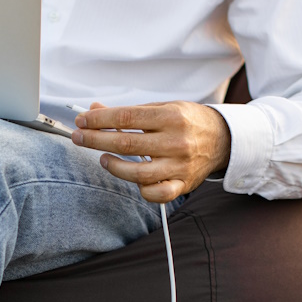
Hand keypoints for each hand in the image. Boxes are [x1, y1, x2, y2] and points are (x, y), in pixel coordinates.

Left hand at [70, 101, 231, 202]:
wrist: (223, 139)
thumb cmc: (188, 122)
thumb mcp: (162, 108)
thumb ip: (130, 113)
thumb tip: (95, 111)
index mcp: (171, 116)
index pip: (125, 118)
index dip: (99, 120)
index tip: (82, 121)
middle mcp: (176, 141)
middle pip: (125, 144)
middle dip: (95, 140)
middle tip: (78, 137)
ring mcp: (180, 165)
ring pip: (137, 173)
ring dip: (113, 166)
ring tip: (103, 158)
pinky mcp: (183, 184)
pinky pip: (156, 194)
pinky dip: (141, 189)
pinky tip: (133, 178)